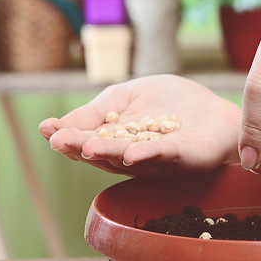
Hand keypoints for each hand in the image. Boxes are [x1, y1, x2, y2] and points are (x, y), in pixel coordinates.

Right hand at [39, 74, 240, 175]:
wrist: (216, 111)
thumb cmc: (171, 104)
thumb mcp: (125, 98)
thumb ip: (95, 111)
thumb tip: (54, 126)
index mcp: (117, 142)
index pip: (87, 141)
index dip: (67, 137)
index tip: (44, 129)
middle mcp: (134, 158)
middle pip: (104, 155)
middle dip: (80, 148)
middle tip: (57, 141)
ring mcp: (159, 161)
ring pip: (130, 159)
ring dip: (108, 154)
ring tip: (87, 147)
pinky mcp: (186, 158)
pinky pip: (165, 157)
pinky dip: (149, 155)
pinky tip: (132, 153)